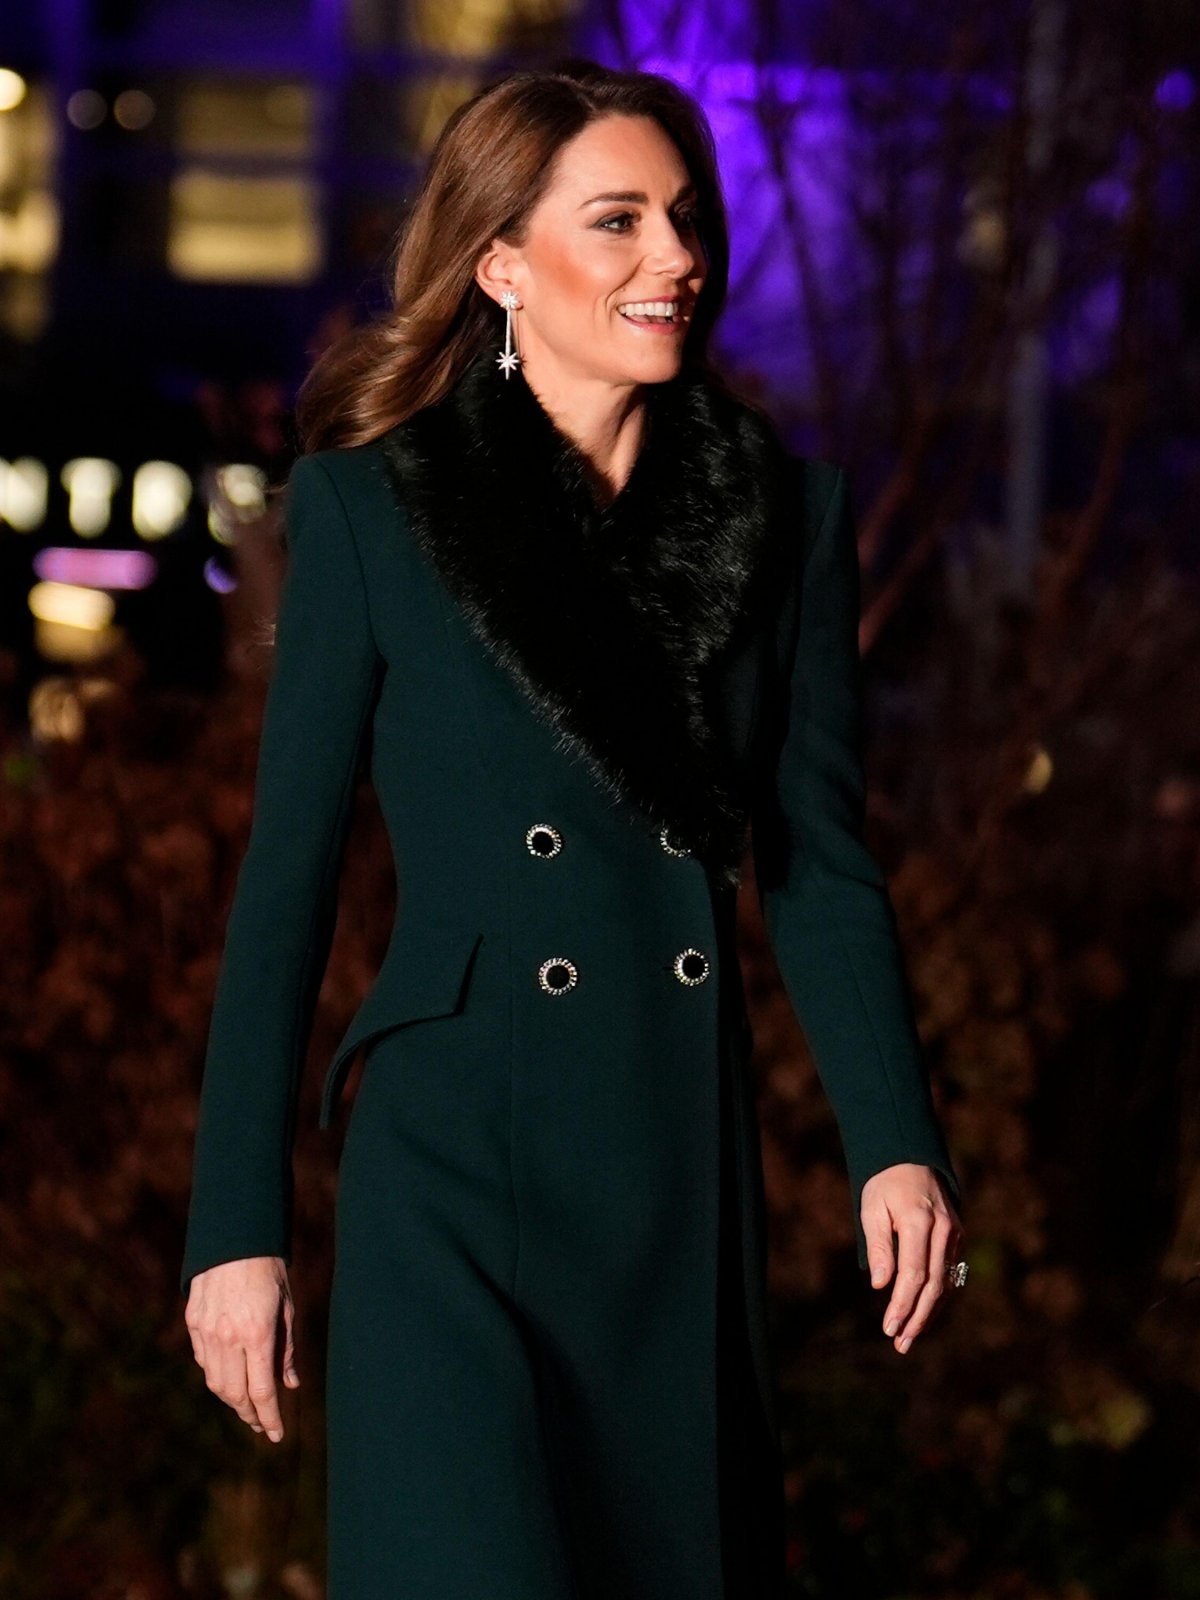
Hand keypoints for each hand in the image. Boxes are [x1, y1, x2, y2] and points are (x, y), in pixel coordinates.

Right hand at [184, 1256, 298, 1440]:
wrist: (235, 1238)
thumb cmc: (269, 1271)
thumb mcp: (287, 1307)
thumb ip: (287, 1349)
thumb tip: (290, 1385)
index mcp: (257, 1334)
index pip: (261, 1391)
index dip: (269, 1417)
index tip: (276, 1435)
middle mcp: (228, 1337)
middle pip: (234, 1393)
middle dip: (249, 1413)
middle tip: (261, 1423)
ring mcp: (206, 1330)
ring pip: (215, 1381)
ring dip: (231, 1398)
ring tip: (246, 1405)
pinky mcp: (193, 1322)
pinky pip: (203, 1359)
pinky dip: (216, 1373)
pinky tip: (229, 1375)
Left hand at [861, 1163, 964, 1353]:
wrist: (911, 1157)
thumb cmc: (884, 1184)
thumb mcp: (872, 1208)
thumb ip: (878, 1246)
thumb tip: (880, 1285)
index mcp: (920, 1221)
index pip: (914, 1274)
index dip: (903, 1304)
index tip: (889, 1328)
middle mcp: (943, 1230)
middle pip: (934, 1285)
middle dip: (917, 1318)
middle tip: (900, 1343)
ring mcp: (954, 1233)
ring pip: (945, 1283)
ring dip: (928, 1313)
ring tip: (908, 1338)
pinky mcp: (956, 1236)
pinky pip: (949, 1272)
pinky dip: (937, 1296)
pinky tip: (923, 1313)